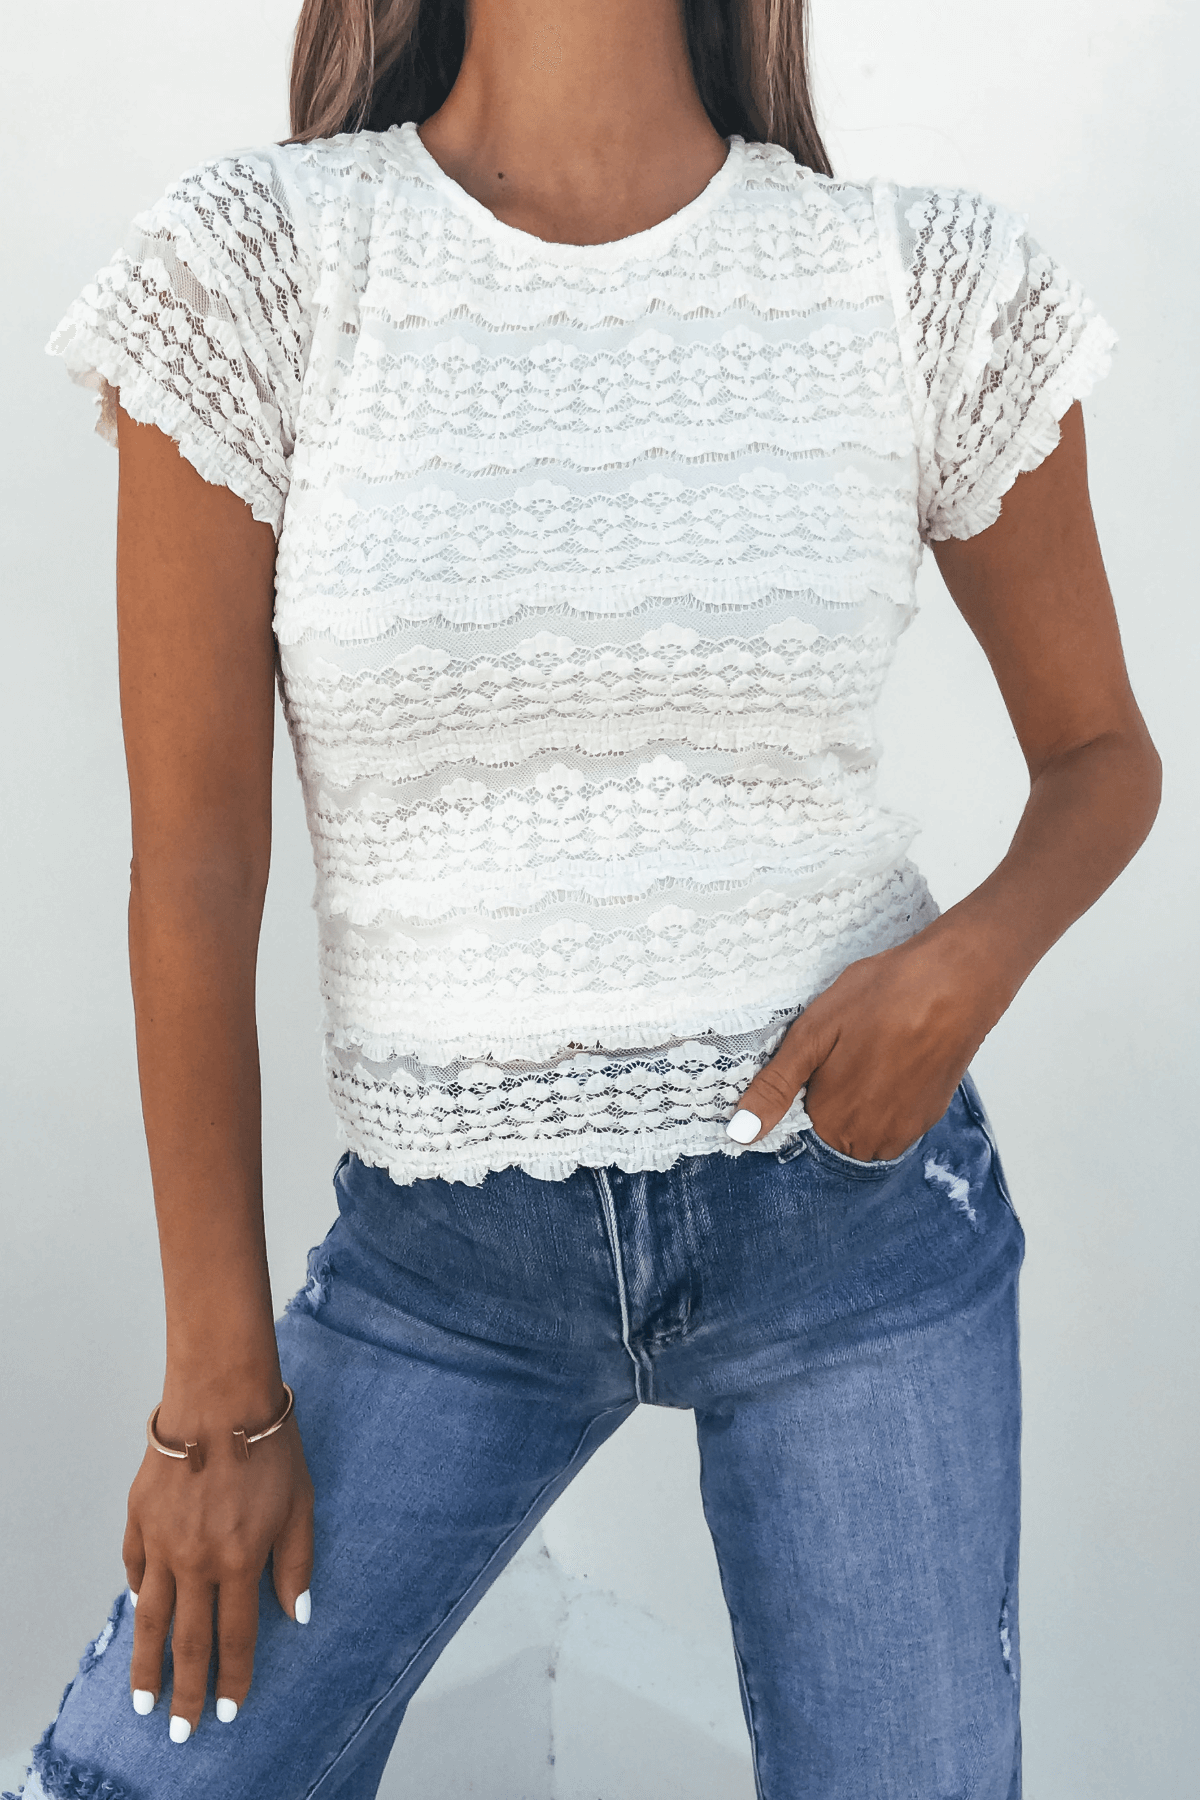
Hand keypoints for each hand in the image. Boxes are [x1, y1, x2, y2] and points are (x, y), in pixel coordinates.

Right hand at [123, 1381, 313, 1739]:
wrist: (222, 1397)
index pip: (234, 1638)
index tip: (227, 1711)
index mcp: (239, 1561)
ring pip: (150, 1618)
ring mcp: (162, 1541)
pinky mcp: (140, 1518)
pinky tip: (144, 1611)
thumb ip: (296, 1563)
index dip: (231, 1679)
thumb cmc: (271, 1445)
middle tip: (180, 1730)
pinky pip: (135, 1569)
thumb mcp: (301, 1503)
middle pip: (189, 1642)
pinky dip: (139, 1595)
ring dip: (146, 1664)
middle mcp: (196, 1561)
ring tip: (143, 1699)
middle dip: (186, 1692)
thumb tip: (297, 1614)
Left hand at [729, 926, 1007, 1159]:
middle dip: (828, 1096)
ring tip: (867, 1050)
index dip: (801, 1089)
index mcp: (833, 1123)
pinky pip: (893, 1117)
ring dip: (858, 1097)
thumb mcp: (812, 1035)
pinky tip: (890, 1055)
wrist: (955, 982)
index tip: (815, 1058)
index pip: (798, 1125)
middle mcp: (870, 1142)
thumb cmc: (882, 999)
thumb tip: (739, 1135)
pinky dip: (886, 1093)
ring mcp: (905, 1132)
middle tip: (843, 1049)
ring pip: (863, 1124)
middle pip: (831, 1128)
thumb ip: (775, 1088)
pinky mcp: (930, 1115)